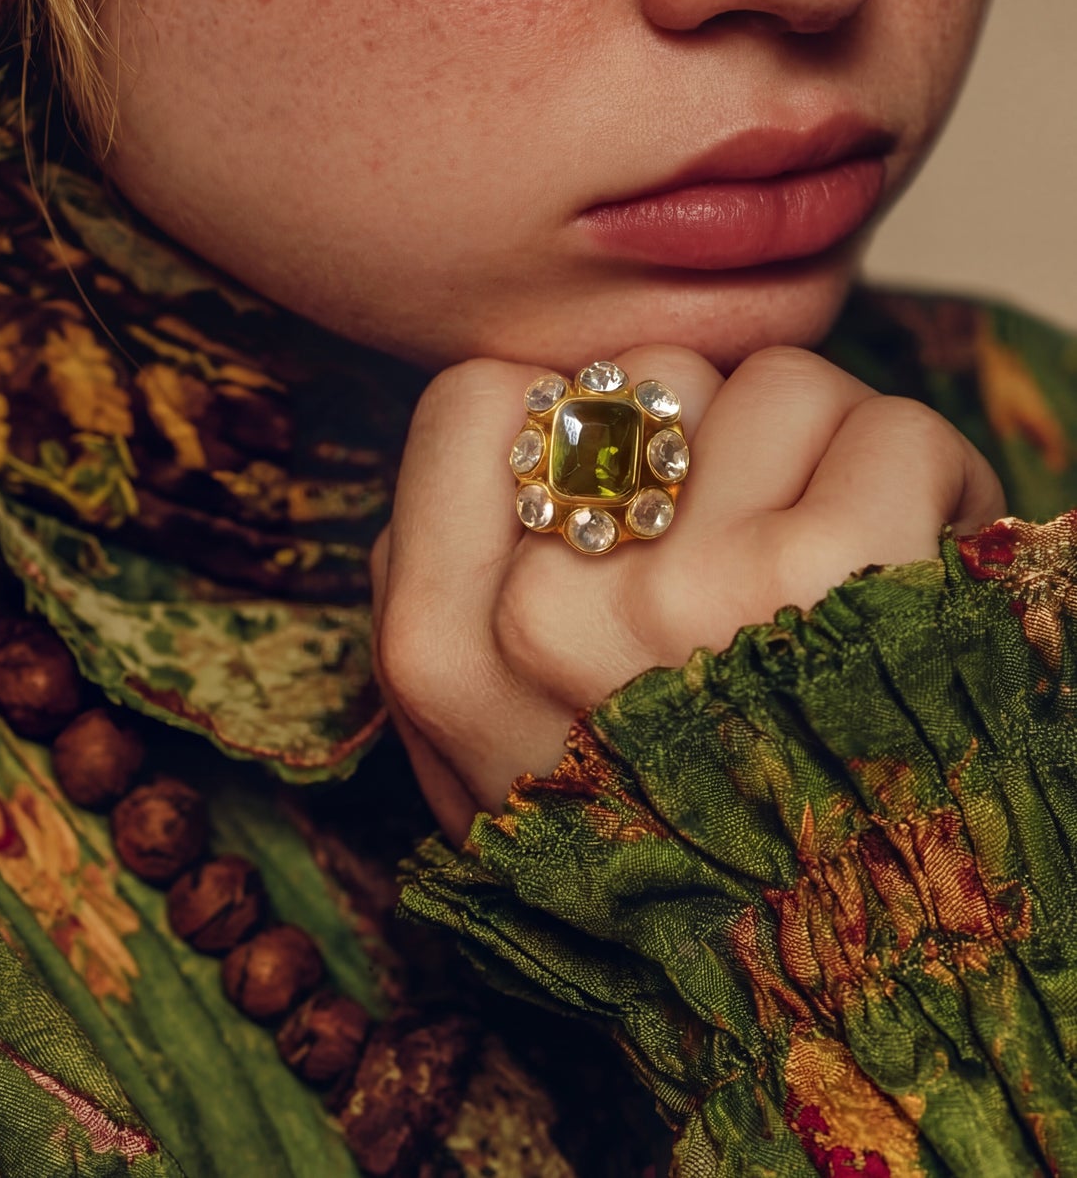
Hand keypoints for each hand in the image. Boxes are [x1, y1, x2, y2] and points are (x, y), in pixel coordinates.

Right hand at [371, 345, 1005, 842]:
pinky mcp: (838, 581)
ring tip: (842, 568)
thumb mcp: (477, 766)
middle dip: (710, 439)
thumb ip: (435, 607)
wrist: (821, 990)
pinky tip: (923, 568)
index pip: (475, 399)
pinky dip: (938, 485)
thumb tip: (481, 454)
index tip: (626, 489)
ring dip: (832, 461)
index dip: (565, 422)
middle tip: (748, 539)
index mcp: (439, 649)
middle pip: (642, 383)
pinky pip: (893, 429)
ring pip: (775, 388)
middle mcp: (547, 617)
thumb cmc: (658, 858)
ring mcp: (688, 596)